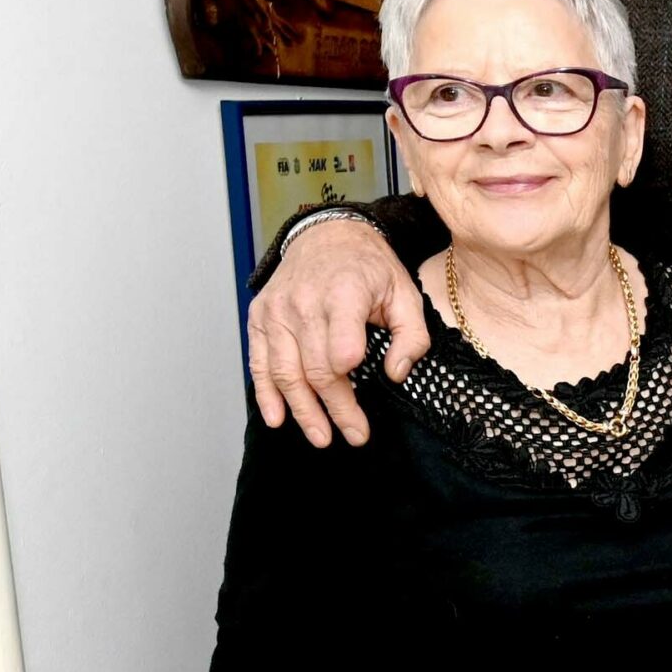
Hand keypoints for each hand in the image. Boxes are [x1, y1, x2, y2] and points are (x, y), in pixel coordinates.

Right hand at [248, 218, 428, 446]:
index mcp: (343, 294)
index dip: (348, 391)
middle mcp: (303, 303)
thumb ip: (412, 336)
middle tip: (352, 436)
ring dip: (301, 410)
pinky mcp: (260, 316)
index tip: (361, 420)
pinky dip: (266, 392)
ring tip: (321, 437)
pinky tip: (277, 417)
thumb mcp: (406, 293)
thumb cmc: (370, 268)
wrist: (327, 235)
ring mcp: (277, 310)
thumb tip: (397, 374)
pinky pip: (259, 361)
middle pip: (314, 370)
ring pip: (285, 371)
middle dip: (333, 410)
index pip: (340, 353)